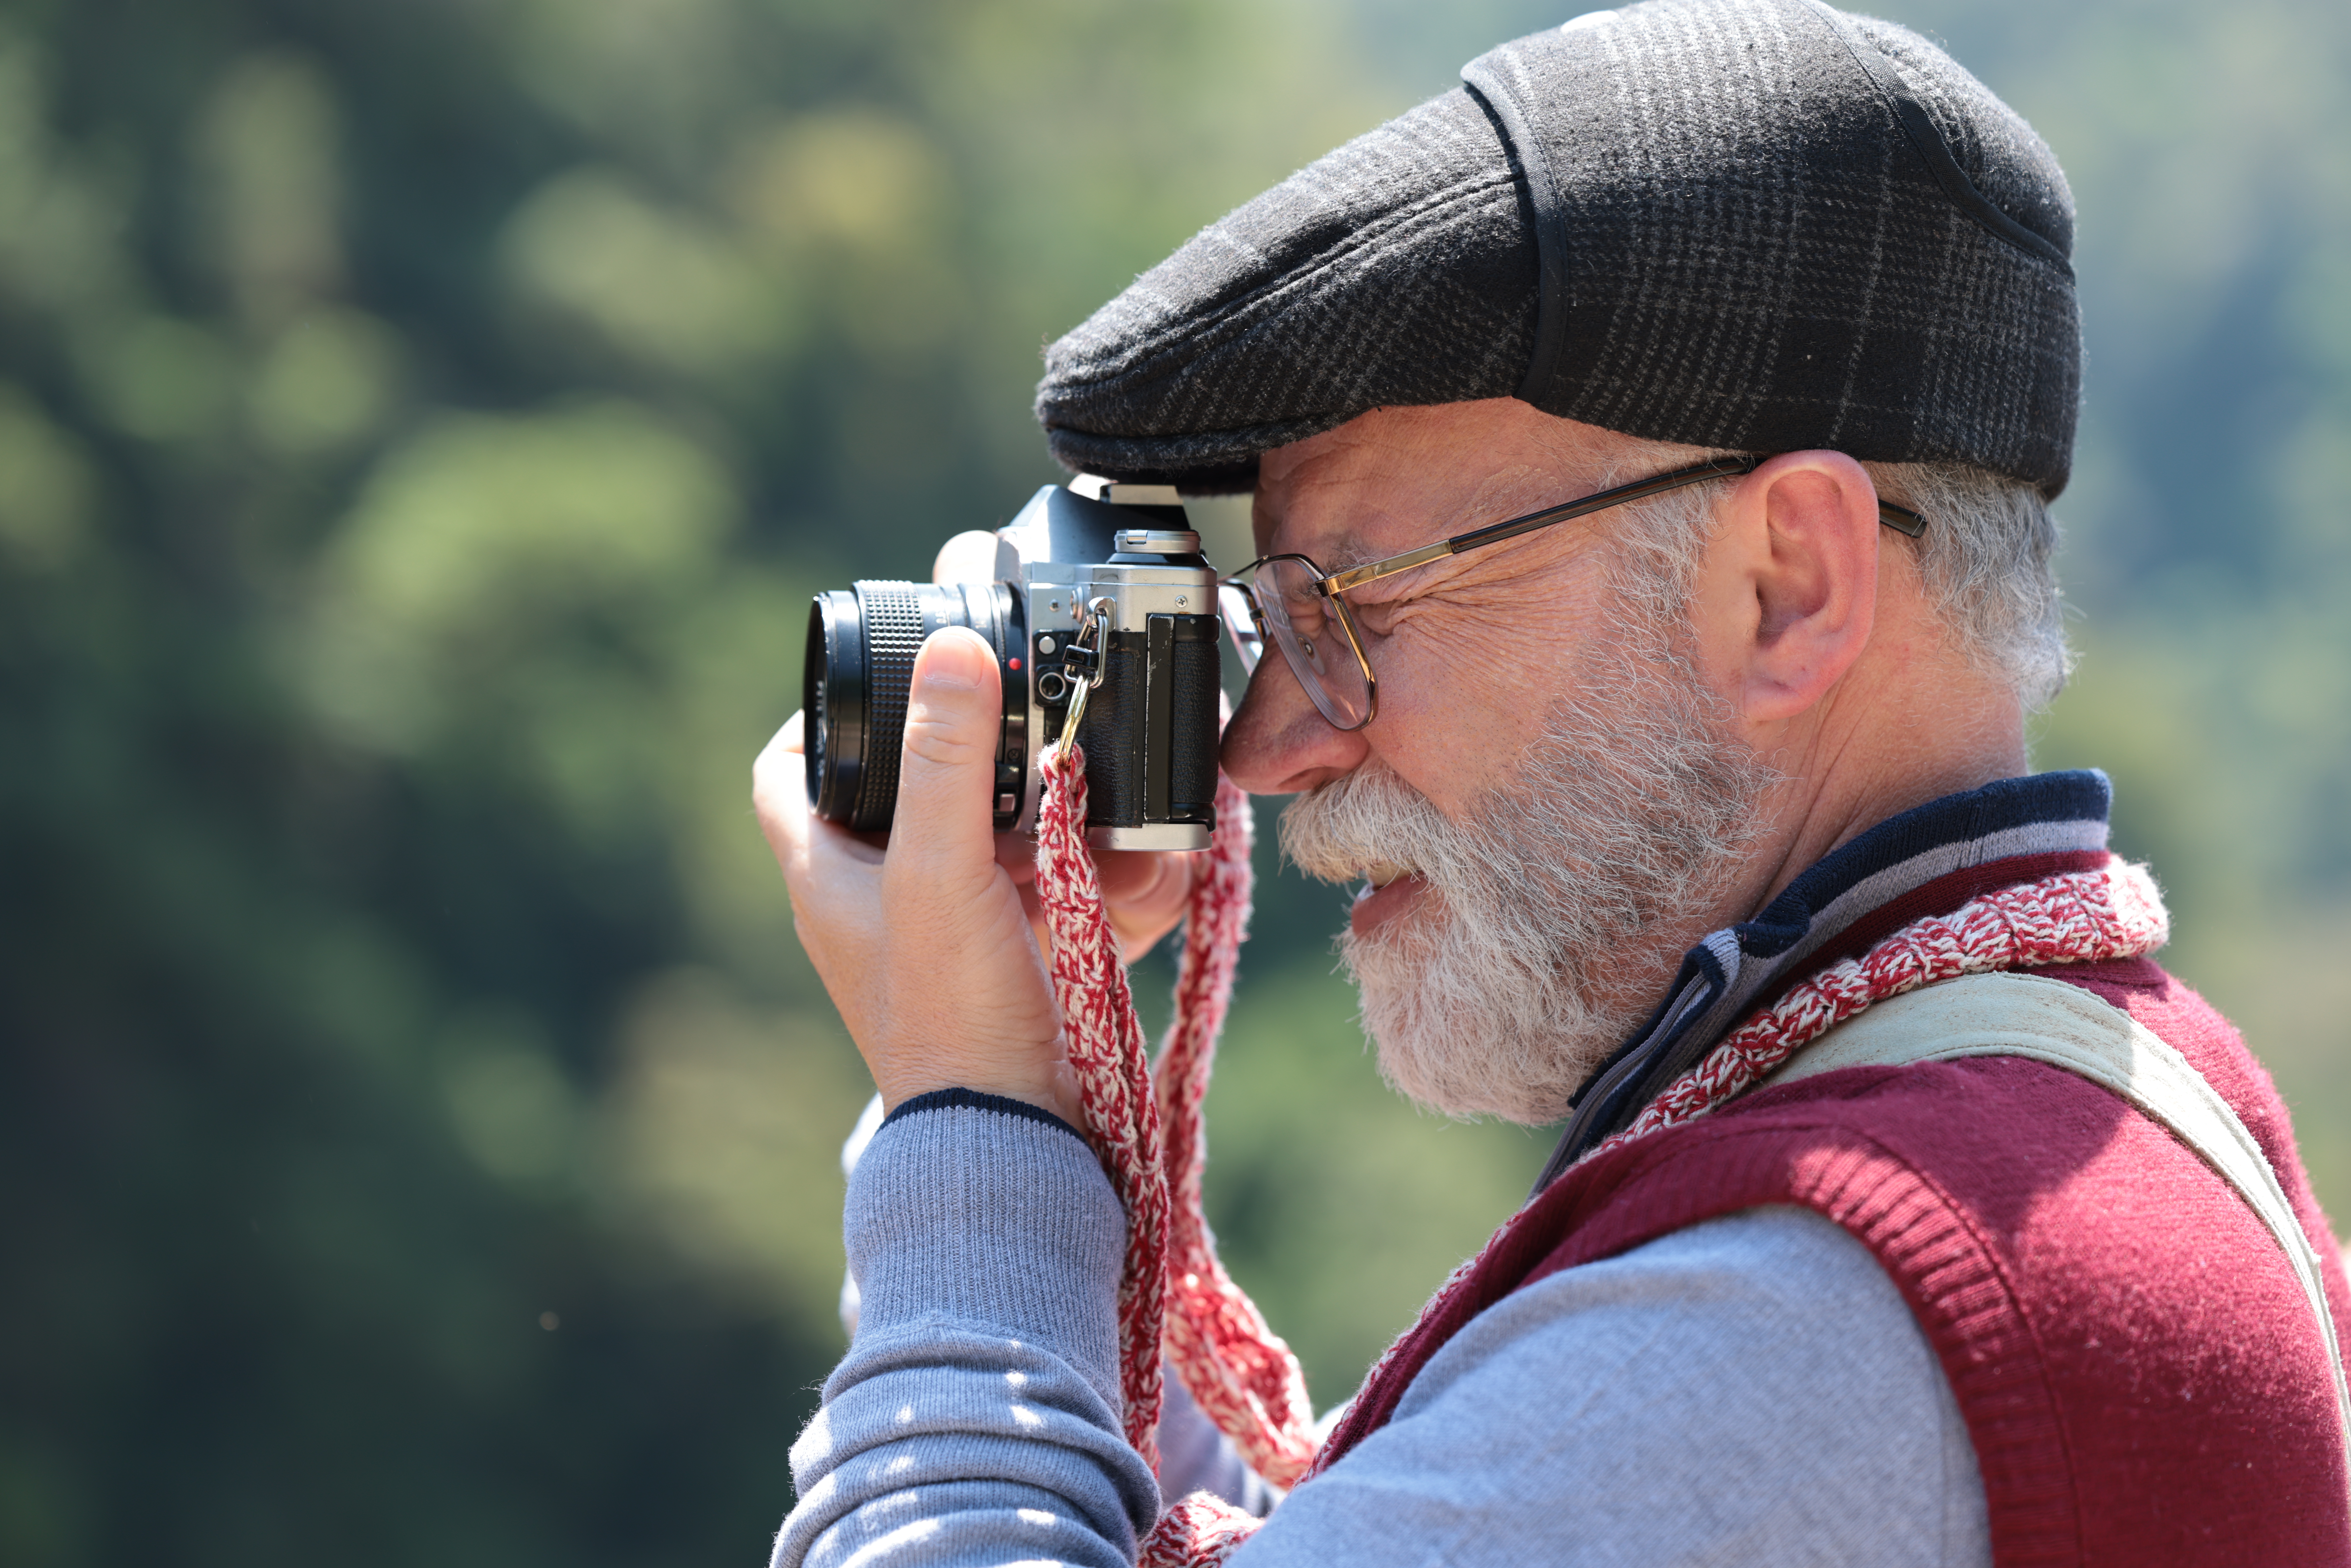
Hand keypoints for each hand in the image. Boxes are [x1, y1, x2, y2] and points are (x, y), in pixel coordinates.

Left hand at [753, 627, 1196, 1122]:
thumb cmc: (952, 1016)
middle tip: (1019, 726)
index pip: (786, 771)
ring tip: (1086, 797)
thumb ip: (945, 761)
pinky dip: (1075, 872)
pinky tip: (1120, 864)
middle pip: (899, 793)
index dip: (820, 717)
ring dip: (1039, 814)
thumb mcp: (941, 872)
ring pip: (982, 839)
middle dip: (967, 757)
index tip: (883, 681)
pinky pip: (1035, 893)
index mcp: (827, 876)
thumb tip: (951, 647)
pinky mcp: (998, 962)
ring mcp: (938, 935)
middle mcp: (872, 902)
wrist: (1011, 1137)